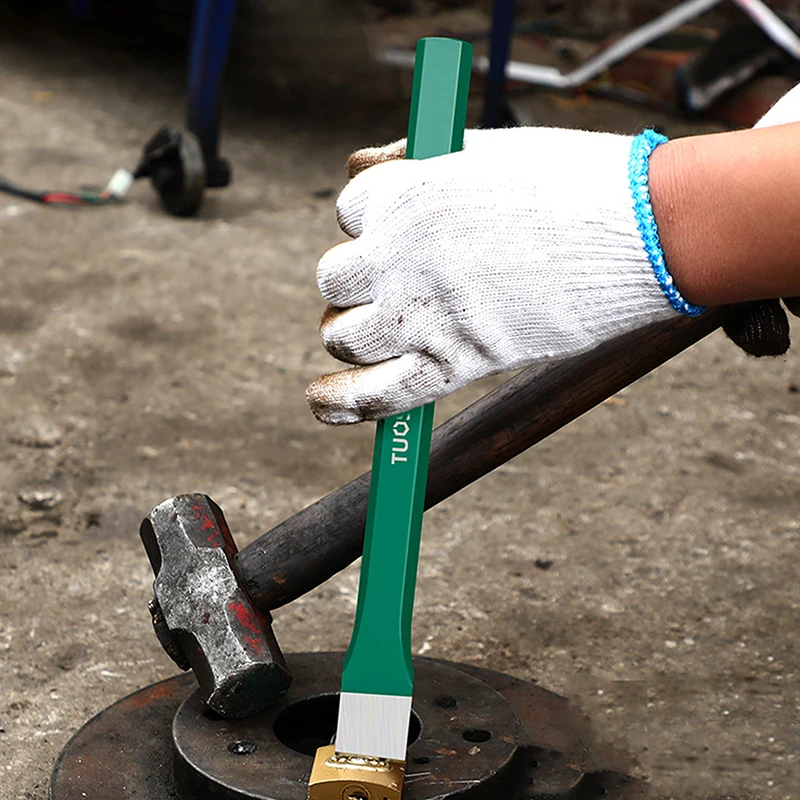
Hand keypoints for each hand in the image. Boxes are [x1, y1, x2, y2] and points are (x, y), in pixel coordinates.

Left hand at [307, 127, 678, 423]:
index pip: (348, 212)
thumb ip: (411, 162)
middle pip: (332, 280)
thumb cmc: (569, 183)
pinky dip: (341, 405)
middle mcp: (399, 254)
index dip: (371, 224)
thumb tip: (355, 167)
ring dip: (353, 336)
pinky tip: (320, 405)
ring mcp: (422, 314)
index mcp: (405, 192)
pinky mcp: (454, 363)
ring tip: (382, 330)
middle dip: (355, 284)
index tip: (399, 232)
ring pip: (341, 337)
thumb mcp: (480, 150)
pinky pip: (376, 393)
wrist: (640, 231)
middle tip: (392, 286)